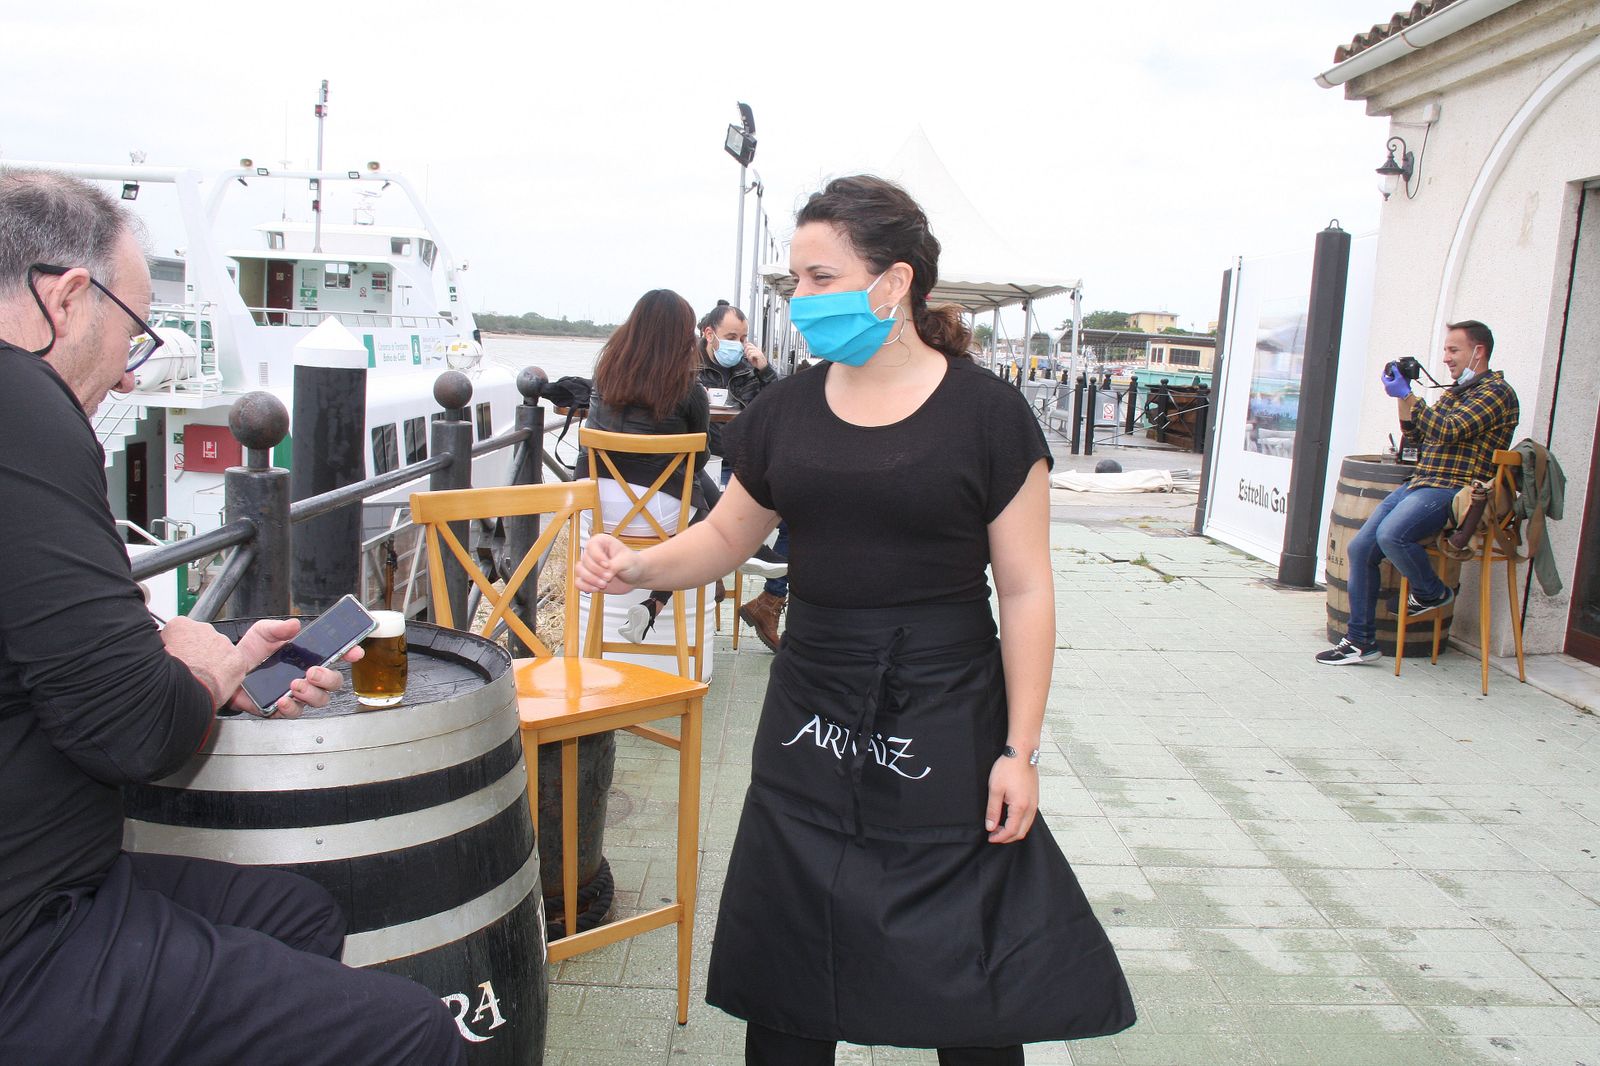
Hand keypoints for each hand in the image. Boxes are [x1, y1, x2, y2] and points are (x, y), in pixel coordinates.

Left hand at [226, 618, 357, 718]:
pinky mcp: (281, 708)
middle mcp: (307, 677)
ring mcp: (297, 694)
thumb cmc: (249, 653)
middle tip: (314, 672)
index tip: (354, 652)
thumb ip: (279, 628)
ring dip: (311, 693)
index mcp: (308, 657)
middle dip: (328, 678)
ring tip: (296, 685)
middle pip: (333, 683)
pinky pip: (294, 712)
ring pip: (319, 700)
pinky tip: (283, 698)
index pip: (336, 656)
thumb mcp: (263, 633)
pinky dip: (290, 707)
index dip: (349, 654)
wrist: (227, 671)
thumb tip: (294, 625)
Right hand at [575, 532, 640, 593]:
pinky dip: (586, 587)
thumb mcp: (627, 561)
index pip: (591, 546)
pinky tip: (596, 588)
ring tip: (604, 584)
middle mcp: (593, 553)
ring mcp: (590, 566)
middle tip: (608, 577)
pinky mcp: (589, 578)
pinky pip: (579, 582)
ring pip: (580, 571)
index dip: (597, 557)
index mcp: (601, 542)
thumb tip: (605, 575)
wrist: (636, 576)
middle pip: (585, 560)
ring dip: (591, 579)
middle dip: (597, 571)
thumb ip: (615, 566)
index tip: (607, 565)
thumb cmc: (633, 563)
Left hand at [742, 342, 767, 370]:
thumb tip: (743, 350)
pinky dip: (750, 358)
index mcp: (755, 349)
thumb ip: (748, 353)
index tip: (745, 351)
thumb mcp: (751, 357)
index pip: (749, 343)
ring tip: (749, 359)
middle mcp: (757, 349)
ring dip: (748, 356)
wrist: (763, 366)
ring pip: (749, 351)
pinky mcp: (759, 355)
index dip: (745, 346)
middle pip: (748, 347)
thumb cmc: (757, 362)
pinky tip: (751, 360)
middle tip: (747, 356)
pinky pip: (751, 354)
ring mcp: (758, 352)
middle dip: (746, 352)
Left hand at [984, 751, 1038, 842]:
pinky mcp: (1035, 799)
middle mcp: (1031, 808)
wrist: (1022, 753)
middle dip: (1007, 837)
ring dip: (1014, 830)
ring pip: (1026, 826)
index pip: (1011, 831)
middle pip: (1021, 832)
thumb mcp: (995, 789)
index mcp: (1020, 807)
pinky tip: (1009, 818)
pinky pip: (1029, 818)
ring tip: (999, 827)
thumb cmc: (1008, 768)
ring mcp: (1035, 803)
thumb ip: (993, 810)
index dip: (1000, 837)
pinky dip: (1020, 823)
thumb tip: (990, 826)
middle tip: (994, 835)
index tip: (990, 838)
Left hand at [1381, 363, 1411, 398]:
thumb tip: (1393, 366)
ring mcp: (1388, 392)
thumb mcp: (1399, 377)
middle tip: (1393, 375)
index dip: (1383, 373)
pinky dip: (1392, 386)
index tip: (1385, 370)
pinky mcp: (1390, 394)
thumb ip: (1396, 371)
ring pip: (1388, 385)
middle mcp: (1386, 389)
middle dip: (1389, 377)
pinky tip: (1396, 384)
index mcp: (1386, 385)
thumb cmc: (1403, 386)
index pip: (1382, 377)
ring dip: (1391, 382)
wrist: (1406, 394)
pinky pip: (1390, 388)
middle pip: (1386, 381)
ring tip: (1395, 379)